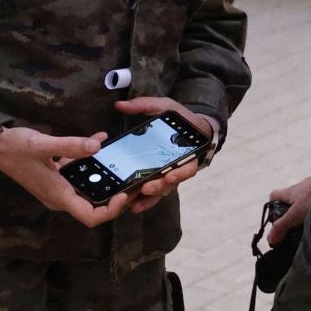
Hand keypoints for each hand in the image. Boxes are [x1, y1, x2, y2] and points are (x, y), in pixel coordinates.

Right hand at [0, 125, 128, 226]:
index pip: (90, 216)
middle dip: (113, 195)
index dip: (110, 211)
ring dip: (104, 177)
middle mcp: (60, 196)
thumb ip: (70, 145)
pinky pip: (77, 173)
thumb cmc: (15, 148)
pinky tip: (99, 139)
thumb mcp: (42, 144)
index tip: (124, 195)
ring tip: (124, 162)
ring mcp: (58, 187)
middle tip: (133, 180)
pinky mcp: (55, 177)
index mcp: (59, 195)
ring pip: (87, 189)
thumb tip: (97, 145)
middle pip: (93, 206)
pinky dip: (89, 161)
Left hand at [111, 97, 216, 213]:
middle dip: (160, 186)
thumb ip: (144, 104)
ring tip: (136, 204)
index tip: (169, 176)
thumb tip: (119, 105)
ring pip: (163, 191)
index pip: (187, 167)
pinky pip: (155, 193)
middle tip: (147, 188)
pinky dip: (146, 200)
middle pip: (173, 183)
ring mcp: (171, 174)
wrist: (191, 128)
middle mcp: (181, 167)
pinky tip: (133, 206)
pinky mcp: (161, 179)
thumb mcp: (165, 107)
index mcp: (187, 152)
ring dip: (151, 198)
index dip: (179, 173)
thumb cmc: (180, 119)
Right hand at [267, 176, 310, 245]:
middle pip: (290, 201)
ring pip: (304, 202)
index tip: (277, 221)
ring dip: (304, 213)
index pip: (274, 196)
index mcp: (290, 192)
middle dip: (290, 215)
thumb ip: (282, 226)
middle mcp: (300, 188)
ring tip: (309, 228)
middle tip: (295, 230)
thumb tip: (269, 240)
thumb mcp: (295, 214)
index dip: (272, 207)